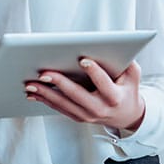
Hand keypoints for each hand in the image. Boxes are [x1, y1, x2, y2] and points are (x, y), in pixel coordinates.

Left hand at [24, 59, 144, 131]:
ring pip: (64, 104)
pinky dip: (45, 100)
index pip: (103, 83)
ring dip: (45, 94)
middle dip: (60, 83)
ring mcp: (87, 116)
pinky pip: (59, 108)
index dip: (94, 72)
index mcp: (114, 97)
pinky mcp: (78, 117)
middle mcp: (100, 108)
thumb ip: (127, 62)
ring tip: (31, 84)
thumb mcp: (133, 76)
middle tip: (44, 73)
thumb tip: (116, 46)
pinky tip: (33, 93)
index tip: (83, 59)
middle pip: (77, 95)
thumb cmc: (127, 90)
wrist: (126, 116)